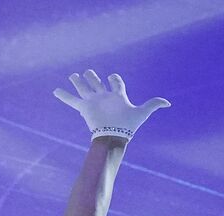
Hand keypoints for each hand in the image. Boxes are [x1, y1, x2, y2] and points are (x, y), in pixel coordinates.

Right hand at [53, 71, 169, 141]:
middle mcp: (104, 98)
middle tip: (88, 72)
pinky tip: (55, 90)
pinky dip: (63, 96)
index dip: (115, 79)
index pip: (116, 85)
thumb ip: (153, 105)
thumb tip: (168, 103)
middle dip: (93, 78)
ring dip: (78, 82)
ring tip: (73, 75)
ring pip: (84, 89)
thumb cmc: (128, 125)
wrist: (113, 135)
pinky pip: (72, 100)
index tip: (113, 76)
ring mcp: (93, 102)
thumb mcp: (142, 112)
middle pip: (97, 84)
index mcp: (117, 97)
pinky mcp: (85, 107)